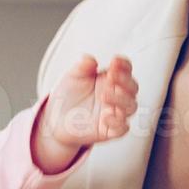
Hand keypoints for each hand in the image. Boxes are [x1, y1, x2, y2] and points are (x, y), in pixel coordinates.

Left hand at [33, 55, 138, 172]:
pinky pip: (122, 128)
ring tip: (104, 95)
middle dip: (125, 81)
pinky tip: (106, 117)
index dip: (124, 65)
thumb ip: (82, 67)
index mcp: (110, 79)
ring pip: (131, 106)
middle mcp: (116, 95)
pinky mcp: (109, 129)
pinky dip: (119, 123)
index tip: (114, 61)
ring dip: (121, 100)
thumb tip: (89, 59)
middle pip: (133, 87)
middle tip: (110, 77)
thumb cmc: (68, 95)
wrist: (55, 118)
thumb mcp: (73, 77)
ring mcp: (114, 112)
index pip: (126, 69)